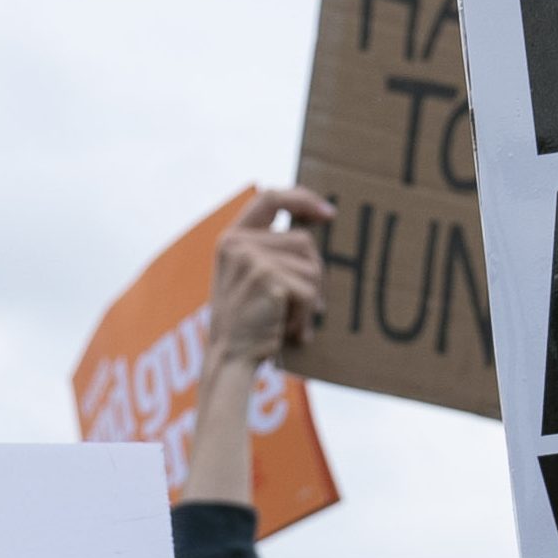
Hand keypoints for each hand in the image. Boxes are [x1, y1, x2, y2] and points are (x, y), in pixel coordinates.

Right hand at [204, 186, 330, 368]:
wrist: (229, 358)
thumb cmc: (247, 322)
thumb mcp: (247, 277)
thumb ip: (269, 251)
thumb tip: (318, 228)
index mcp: (231, 239)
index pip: (269, 199)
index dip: (301, 199)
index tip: (328, 213)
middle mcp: (237, 243)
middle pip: (303, 240)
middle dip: (312, 274)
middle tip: (302, 305)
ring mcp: (251, 258)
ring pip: (311, 267)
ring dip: (309, 300)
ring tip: (290, 320)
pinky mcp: (267, 277)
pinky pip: (309, 291)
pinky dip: (306, 315)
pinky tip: (290, 330)